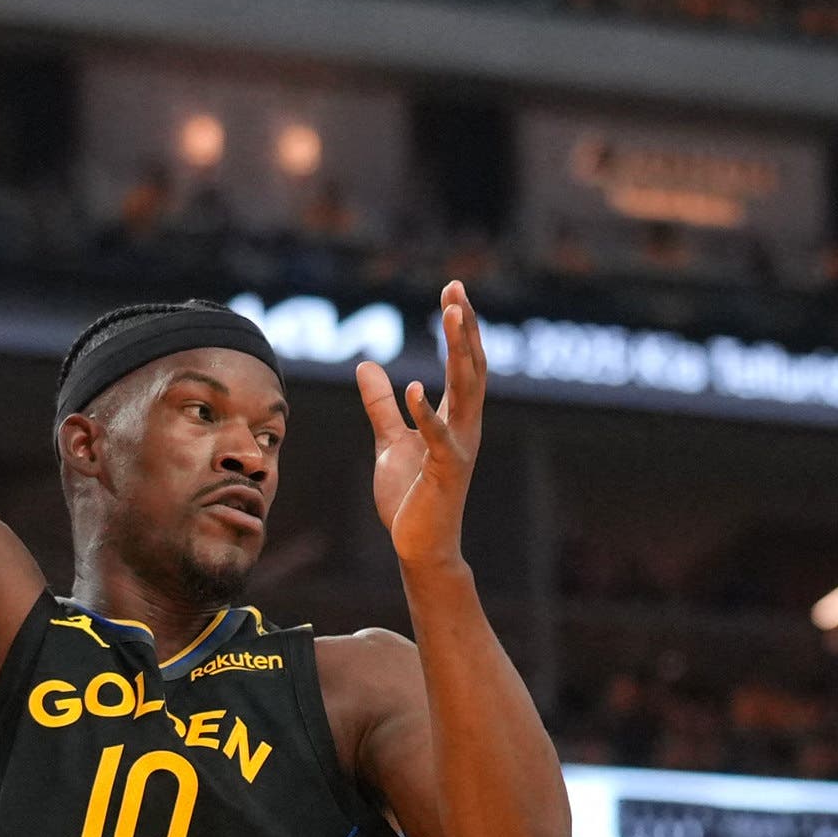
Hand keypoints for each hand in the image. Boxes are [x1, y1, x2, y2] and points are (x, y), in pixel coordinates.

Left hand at [359, 282, 487, 575]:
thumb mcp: (389, 440)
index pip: (464, 364)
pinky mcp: (444, 472)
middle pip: (471, 367)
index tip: (453, 291)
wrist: (419, 546)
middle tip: (456, 290)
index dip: (460, 328)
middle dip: (464, 327)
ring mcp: (458, 448)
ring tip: (451, 316)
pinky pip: (439, 438)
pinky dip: (427, 413)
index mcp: (455, 418)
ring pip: (466, 391)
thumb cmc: (410, 497)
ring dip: (459, 351)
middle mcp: (465, 427)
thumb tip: (366, 366)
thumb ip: (381, 405)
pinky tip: (413, 387)